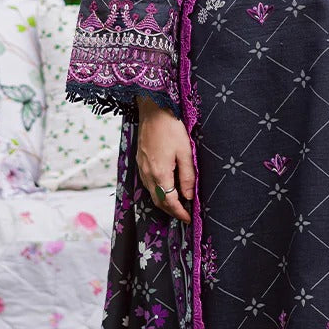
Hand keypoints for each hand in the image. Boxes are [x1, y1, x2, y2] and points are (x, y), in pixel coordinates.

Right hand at [136, 95, 194, 223]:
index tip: (189, 218)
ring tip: (177, 204)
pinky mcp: (140, 161)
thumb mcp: (185, 152)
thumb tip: (188, 196)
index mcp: (160, 173)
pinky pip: (148, 183)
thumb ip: (187, 176)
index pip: (170, 201)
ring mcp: (142, 168)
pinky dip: (157, 191)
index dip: (179, 212)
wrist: (152, 110)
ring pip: (152, 193)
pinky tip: (166, 188)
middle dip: (171, 211)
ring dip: (164, 202)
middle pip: (159, 201)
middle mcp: (148, 174)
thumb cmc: (171, 128)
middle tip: (184, 214)